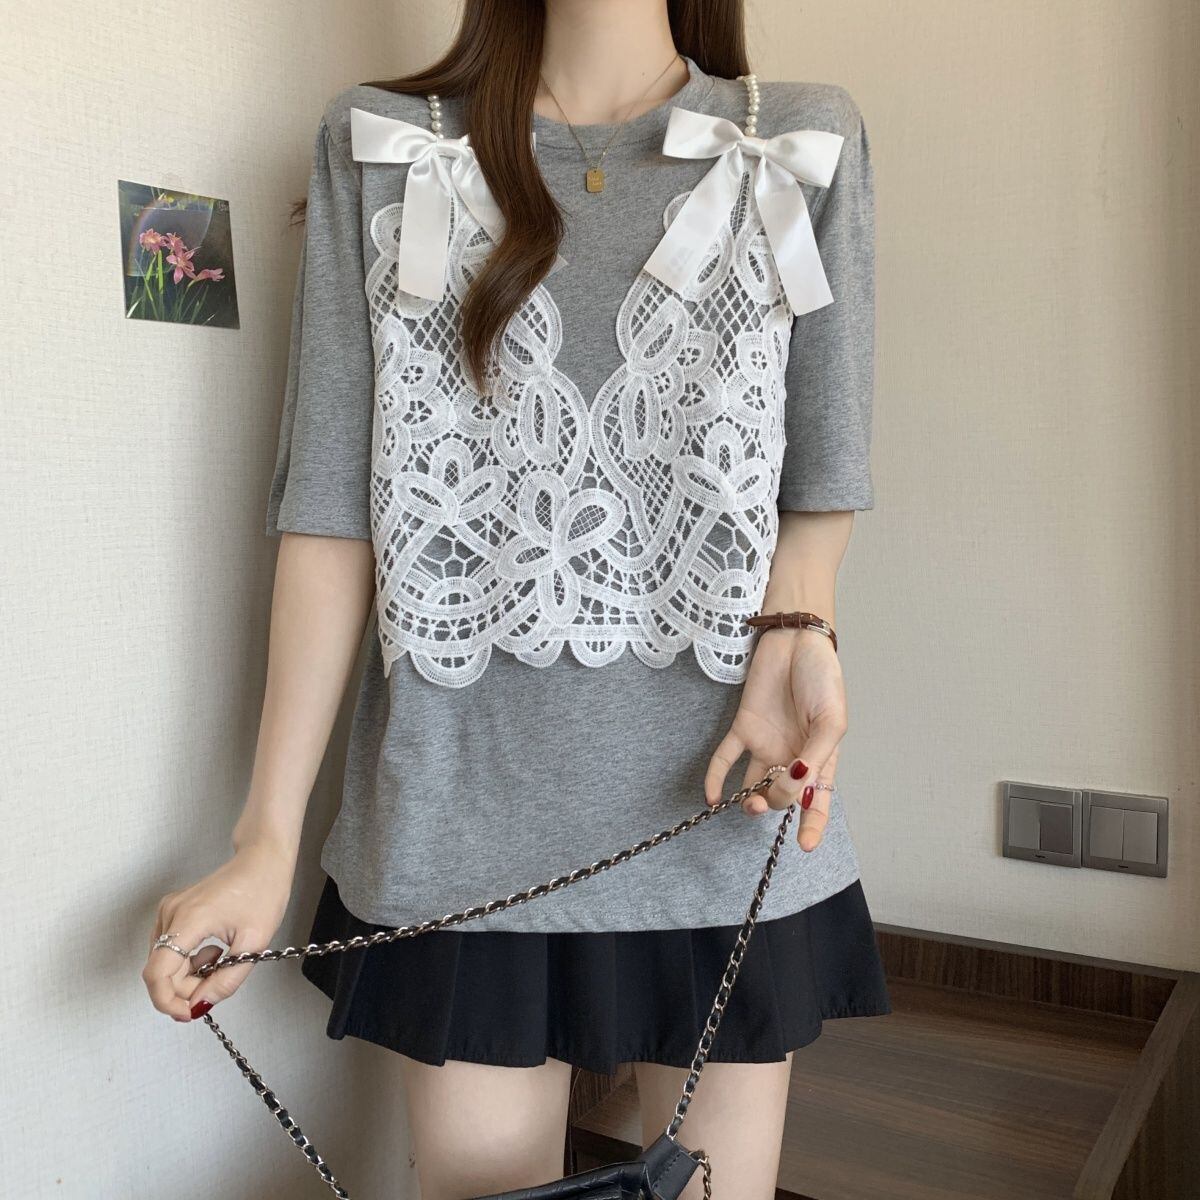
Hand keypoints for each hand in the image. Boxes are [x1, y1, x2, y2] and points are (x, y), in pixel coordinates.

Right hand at [142, 839, 294, 1022]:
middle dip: (185, 988)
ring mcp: (169, 910)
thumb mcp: (254, 942)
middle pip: (160, 971)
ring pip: (164, 962)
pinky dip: (188, 960)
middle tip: (216, 985)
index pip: (157, 973)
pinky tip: (212, 951)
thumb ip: (227, 979)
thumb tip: (202, 1004)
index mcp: (189, 919)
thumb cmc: (263, 889)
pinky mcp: (174, 910)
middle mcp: (171, 913)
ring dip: (189, 974)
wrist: (264, 858)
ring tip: (220, 959)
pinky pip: (170, 948)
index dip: (167, 1001)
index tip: (188, 1013)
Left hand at [704, 628, 846, 849]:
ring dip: (748, 800)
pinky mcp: (742, 728)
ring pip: (753, 784)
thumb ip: (814, 758)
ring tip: (747, 802)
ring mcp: (766, 743)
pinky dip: (716, 778)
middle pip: (781, 795)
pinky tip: (713, 797)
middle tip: (770, 799)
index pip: (818, 800)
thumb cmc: (822, 678)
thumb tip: (794, 787)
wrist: (796, 640)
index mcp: (821, 757)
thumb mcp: (831, 721)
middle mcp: (792, 755)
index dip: (813, 825)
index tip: (805, 846)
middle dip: (776, 804)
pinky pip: (725, 759)